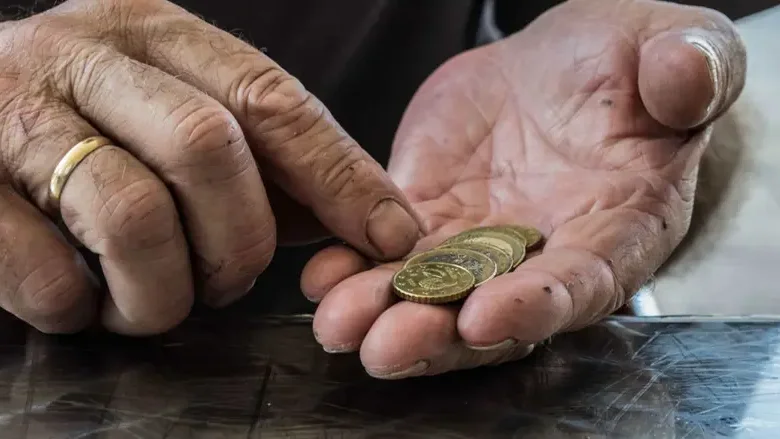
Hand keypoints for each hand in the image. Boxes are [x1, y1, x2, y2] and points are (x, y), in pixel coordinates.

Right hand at [0, 0, 419, 334]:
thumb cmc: (78, 128)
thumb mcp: (168, 113)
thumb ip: (258, 157)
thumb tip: (363, 216)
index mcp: (152, 32)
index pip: (270, 98)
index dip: (340, 173)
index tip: (390, 234)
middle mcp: (81, 54)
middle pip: (207, 150)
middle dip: (237, 243)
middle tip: (227, 284)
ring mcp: (9, 110)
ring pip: (131, 215)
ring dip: (160, 291)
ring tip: (150, 302)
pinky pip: (43, 272)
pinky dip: (78, 309)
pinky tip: (78, 300)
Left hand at [302, 0, 745, 377]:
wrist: (567, 68)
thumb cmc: (633, 65)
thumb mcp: (674, 49)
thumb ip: (691, 69)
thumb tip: (686, 77)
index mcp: (617, 227)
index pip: (579, 283)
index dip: (534, 308)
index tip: (486, 318)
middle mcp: (542, 251)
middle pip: (490, 312)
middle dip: (438, 335)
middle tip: (386, 347)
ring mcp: (479, 237)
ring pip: (430, 291)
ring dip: (382, 313)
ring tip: (337, 323)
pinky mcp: (428, 212)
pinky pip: (387, 246)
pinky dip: (354, 264)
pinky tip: (321, 274)